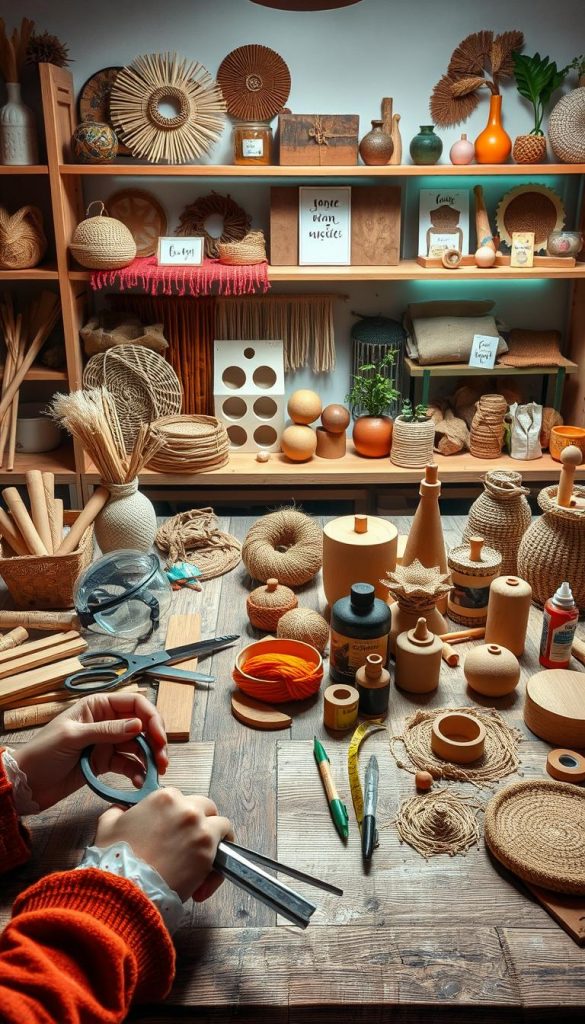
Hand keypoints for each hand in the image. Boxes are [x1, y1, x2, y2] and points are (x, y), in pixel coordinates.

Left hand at [13, 692, 167, 810]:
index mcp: (98, 705)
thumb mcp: (73, 737)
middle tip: (162, 760)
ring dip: (150, 758)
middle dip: (155, 741)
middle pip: (142, 725)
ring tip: (155, 773)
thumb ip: (107, 730)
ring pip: (138, 746)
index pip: (135, 704)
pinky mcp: (105, 762)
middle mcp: (106, 721)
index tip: (159, 738)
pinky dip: (137, 772)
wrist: (26, 783)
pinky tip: (139, 782)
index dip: (151, 718)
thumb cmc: (43, 753)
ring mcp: (107, 742)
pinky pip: (128, 764)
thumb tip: (138, 724)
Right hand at [95, 788, 232, 901]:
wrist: (125, 889)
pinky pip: (224, 855)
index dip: (177, 816)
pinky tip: (202, 884)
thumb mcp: (108, 825)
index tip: (171, 833)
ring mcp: (201, 830)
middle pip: (206, 808)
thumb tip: (122, 810)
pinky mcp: (209, 854)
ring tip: (203, 861)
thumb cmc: (115, 858)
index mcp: (165, 797)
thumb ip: (118, 812)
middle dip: (201, 823)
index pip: (181, 799)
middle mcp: (187, 809)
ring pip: (221, 826)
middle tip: (189, 844)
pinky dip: (217, 868)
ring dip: (214, 841)